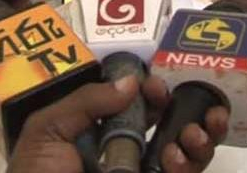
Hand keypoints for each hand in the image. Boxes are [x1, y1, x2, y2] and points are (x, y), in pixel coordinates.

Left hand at [7, 74, 227, 172]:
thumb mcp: (48, 130)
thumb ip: (86, 101)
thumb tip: (130, 82)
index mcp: (101, 130)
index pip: (136, 103)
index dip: (151, 91)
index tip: (156, 87)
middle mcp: (127, 151)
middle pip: (170, 123)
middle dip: (189, 109)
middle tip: (197, 104)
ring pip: (186, 151)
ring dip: (198, 136)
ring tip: (192, 133)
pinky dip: (188, 163)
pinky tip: (175, 156)